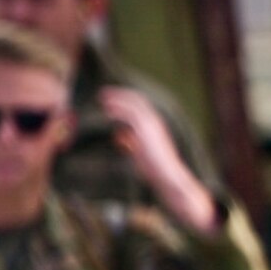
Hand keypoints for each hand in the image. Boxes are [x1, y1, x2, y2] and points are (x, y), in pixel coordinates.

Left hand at [98, 87, 217, 232]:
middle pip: (136, 100)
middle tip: (103, 93)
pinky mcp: (145, 130)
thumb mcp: (140, 151)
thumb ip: (129, 140)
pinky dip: (117, 110)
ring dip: (116, 99)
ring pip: (132, 104)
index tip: (110, 99)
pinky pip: (129, 115)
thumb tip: (118, 134)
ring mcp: (151, 124)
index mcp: (155, 125)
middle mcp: (154, 121)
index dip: (125, 100)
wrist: (168, 175)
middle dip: (119, 95)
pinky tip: (107, 111)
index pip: (140, 105)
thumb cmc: (155, 168)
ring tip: (102, 97)